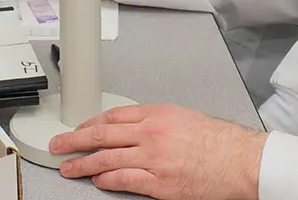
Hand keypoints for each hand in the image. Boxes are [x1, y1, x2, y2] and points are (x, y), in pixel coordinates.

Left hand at [50, 104, 265, 199]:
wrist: (239, 160)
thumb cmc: (219, 141)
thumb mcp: (185, 117)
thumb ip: (157, 122)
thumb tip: (134, 129)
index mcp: (158, 114)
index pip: (114, 116)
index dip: (90, 123)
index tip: (79, 128)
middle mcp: (152, 133)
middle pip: (102, 135)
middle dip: (75, 140)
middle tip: (59, 144)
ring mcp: (153, 159)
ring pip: (107, 160)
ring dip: (83, 164)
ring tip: (68, 168)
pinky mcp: (159, 184)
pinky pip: (124, 181)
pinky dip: (106, 181)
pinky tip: (96, 181)